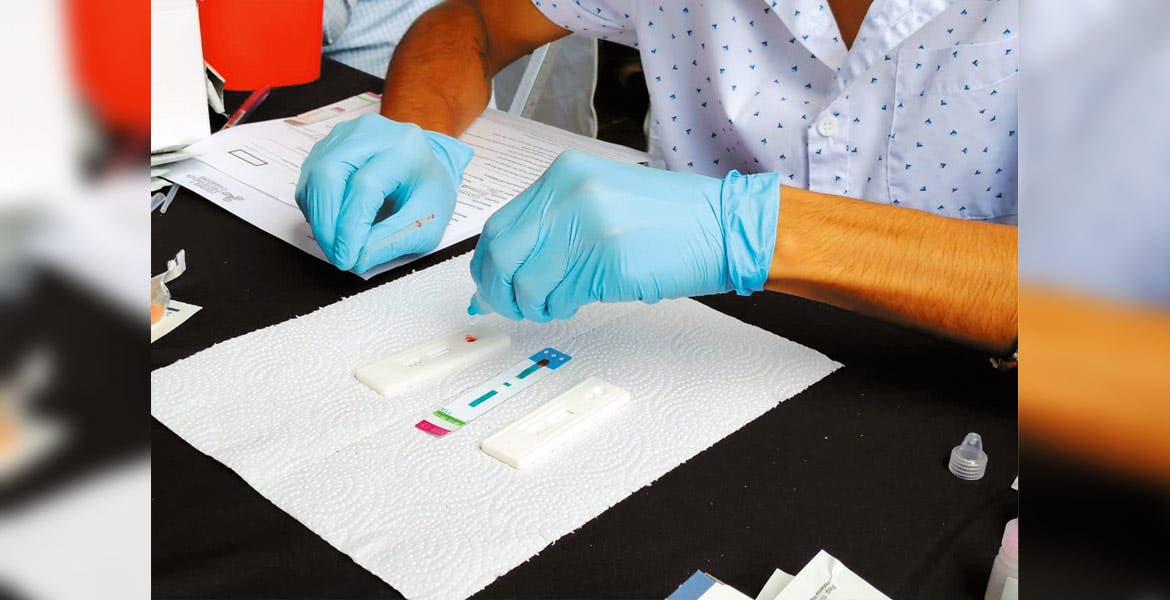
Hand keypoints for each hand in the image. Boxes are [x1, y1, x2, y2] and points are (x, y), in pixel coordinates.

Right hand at [295, 113, 472, 272]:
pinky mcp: (327, 145)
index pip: (365, 186)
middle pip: (329, 173)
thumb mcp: (427, 222)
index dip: (351, 226)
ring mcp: (344, 134)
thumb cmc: (426, 190)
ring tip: (337, 243)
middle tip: (336, 255)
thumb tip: (359, 258)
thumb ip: (394, 241)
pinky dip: (316, 208)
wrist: (422, 165)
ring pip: (313, 177)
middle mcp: (370, 132)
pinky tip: (334, 223)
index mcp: (404, 147)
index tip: (348, 258)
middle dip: (326, 224)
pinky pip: (309, 180)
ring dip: (319, 218)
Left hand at [468, 150, 779, 320]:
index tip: (488, 283)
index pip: (499, 225)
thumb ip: (552, 221)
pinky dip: (560, 308)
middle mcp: (569, 194)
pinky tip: (575, 302)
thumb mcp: (599, 196)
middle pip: (501, 254)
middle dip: (499, 290)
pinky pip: (561, 297)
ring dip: (534, 305)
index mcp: (563, 174)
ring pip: (527, 283)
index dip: (487, 263)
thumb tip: (506, 262)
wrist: (721, 225)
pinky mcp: (606, 262)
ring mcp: (587, 227)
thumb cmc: (668, 217)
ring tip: (554, 304)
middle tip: (511, 305)